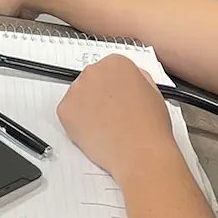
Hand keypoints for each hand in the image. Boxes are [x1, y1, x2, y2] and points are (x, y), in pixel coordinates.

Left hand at [56, 54, 175, 179]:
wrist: (141, 154)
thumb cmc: (151, 128)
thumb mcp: (153, 92)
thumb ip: (137, 77)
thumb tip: (126, 79)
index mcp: (116, 63)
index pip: (108, 68)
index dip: (115, 87)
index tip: (118, 98)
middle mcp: (93, 71)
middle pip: (92, 80)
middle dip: (99, 95)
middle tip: (112, 115)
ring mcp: (76, 90)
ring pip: (78, 96)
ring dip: (87, 108)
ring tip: (106, 126)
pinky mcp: (64, 110)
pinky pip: (68, 113)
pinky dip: (77, 123)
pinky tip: (95, 132)